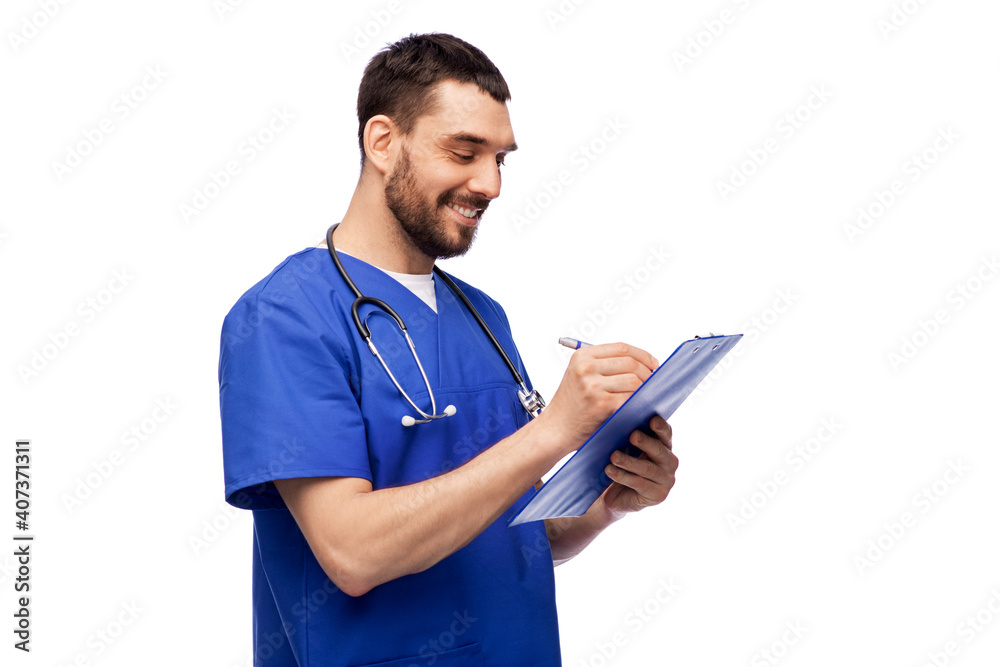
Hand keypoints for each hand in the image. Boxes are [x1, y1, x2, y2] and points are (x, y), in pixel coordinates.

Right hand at [540, 342, 657, 455]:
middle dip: (647, 373)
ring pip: (634, 381)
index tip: (653, 364)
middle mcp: (586, 368)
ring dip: (645, 389)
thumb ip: (604, 364)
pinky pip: (631, 398)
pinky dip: (639, 403)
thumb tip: (641, 362)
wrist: (555, 429)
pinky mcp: (602, 404)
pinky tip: (639, 406)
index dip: (642, 355)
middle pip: (631, 363)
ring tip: (645, 395)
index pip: (622, 348)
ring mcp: (593, 386)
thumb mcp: (579, 375)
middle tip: (653, 382)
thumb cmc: (571, 404)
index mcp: (582, 356)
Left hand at [599, 416, 677, 517]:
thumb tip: (618, 415)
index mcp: (664, 446)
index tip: (652, 419)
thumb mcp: (626, 448)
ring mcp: (666, 481)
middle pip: (659, 450)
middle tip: (632, 435)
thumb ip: (628, 435)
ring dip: (629, 461)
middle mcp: (670, 463)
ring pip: (647, 468)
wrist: (616, 496)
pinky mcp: (657, 495)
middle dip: (645, 442)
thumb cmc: (621, 466)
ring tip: (614, 456)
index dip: (660, 427)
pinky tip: (609, 470)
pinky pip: (639, 484)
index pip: (666, 434)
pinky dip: (622, 476)